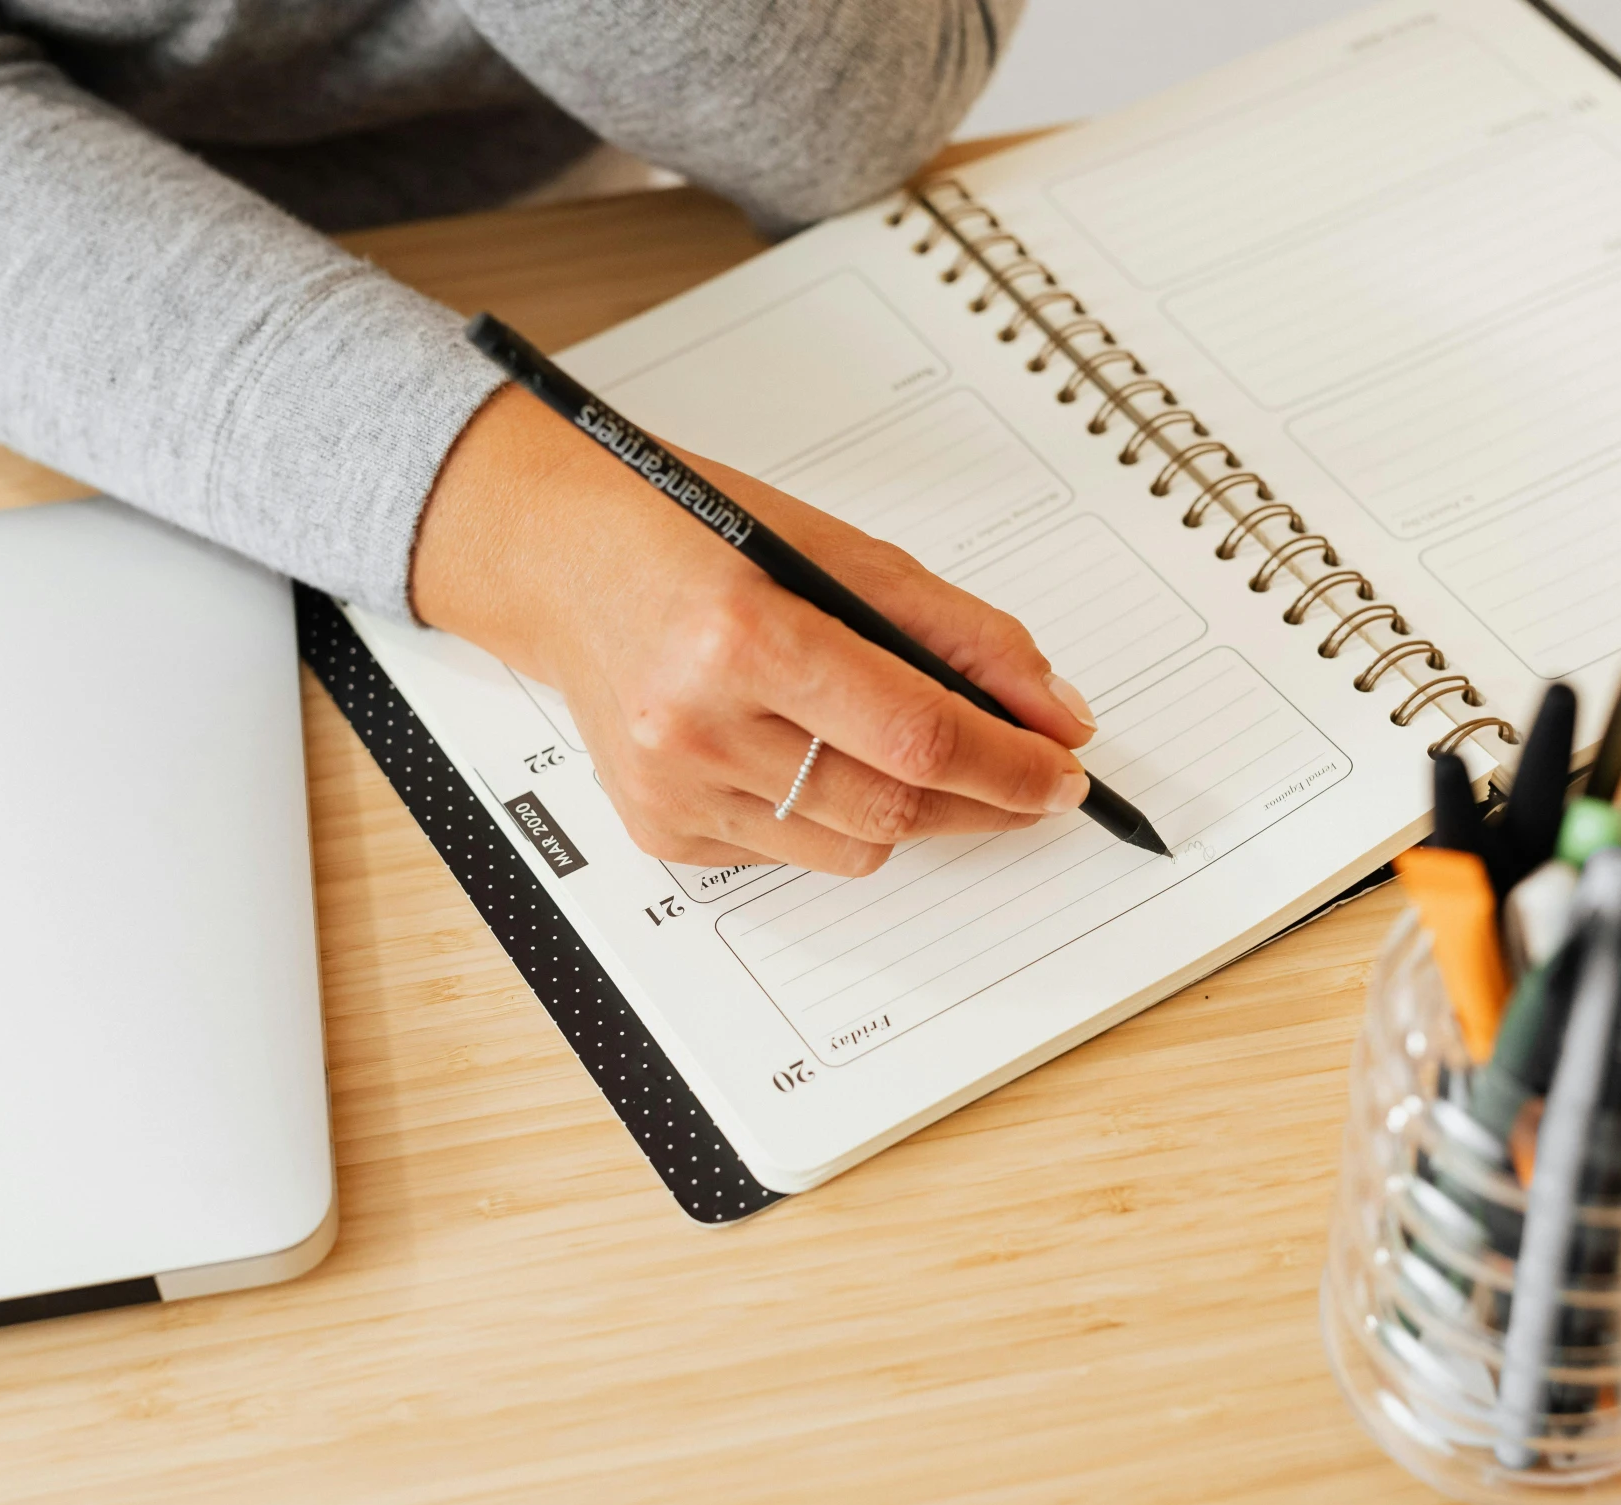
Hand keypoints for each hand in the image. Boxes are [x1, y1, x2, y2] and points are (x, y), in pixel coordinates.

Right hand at [410, 385, 1096, 875]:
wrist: (555, 560)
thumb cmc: (684, 534)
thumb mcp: (834, 549)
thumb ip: (958, 633)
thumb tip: (1055, 711)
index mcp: (742, 634)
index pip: (917, 735)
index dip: (1011, 764)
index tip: (1064, 770)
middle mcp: (695, 724)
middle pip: (894, 808)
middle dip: (986, 800)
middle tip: (1033, 777)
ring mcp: (671, 789)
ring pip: (857, 848)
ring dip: (918, 813)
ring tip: (924, 756)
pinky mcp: (662, 831)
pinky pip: (796, 855)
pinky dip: (835, 817)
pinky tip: (814, 754)